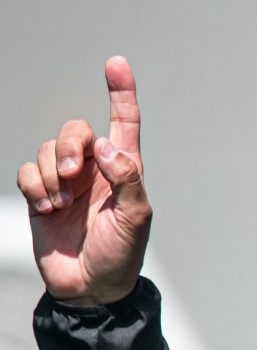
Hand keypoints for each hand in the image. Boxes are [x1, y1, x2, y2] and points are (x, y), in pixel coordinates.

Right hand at [16, 56, 151, 304]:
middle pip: (76, 131)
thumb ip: (127, 179)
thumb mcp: (135, 217)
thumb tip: (107, 147)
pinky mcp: (40, 196)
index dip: (120, 92)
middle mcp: (95, 169)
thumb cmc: (122, 252)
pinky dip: (34, 185)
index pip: (124, 122)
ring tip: (61, 204)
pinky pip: (27, 171)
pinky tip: (48, 208)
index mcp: (124, 168)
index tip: (115, 63)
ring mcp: (66, 182)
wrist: (91, 286)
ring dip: (50, 173)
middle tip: (71, 174)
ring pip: (48, 149)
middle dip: (69, 145)